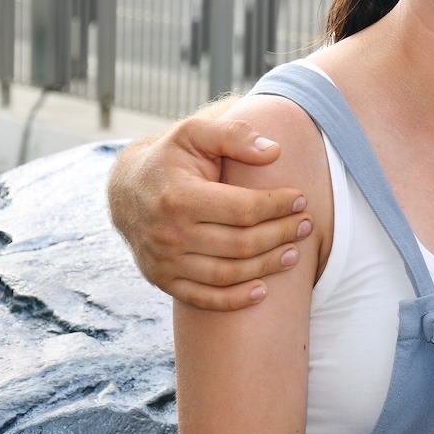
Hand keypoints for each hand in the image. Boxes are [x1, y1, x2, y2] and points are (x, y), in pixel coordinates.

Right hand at [107, 117, 311, 310]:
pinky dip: (234, 300)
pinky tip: (263, 291)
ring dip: (266, 267)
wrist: (126, 189)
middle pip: (240, 244)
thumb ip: (234, 135)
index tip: (301, 198)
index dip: (278, 205)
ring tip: (294, 254)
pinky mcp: (161, 280)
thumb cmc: (171, 157)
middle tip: (306, 225)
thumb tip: (274, 151)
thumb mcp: (195, 133)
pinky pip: (202, 298)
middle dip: (281, 235)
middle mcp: (168, 233)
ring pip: (226, 274)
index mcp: (179, 197)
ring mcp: (163, 261)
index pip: (243, 209)